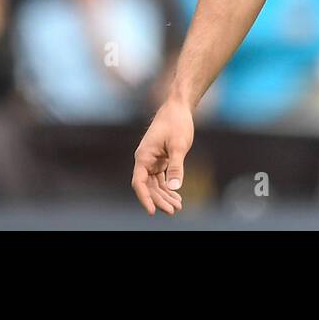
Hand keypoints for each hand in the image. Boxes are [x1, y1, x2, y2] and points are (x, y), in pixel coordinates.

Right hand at [131, 98, 193, 214]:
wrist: (178, 108)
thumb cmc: (176, 123)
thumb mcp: (179, 145)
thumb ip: (176, 166)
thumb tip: (175, 188)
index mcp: (143, 156)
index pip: (139, 183)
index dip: (145, 198)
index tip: (152, 211)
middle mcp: (145, 160)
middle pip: (148, 186)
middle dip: (159, 200)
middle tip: (173, 211)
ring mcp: (152, 161)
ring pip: (155, 184)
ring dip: (165, 196)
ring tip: (177, 207)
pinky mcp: (160, 160)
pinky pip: (161, 178)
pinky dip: (168, 188)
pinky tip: (177, 196)